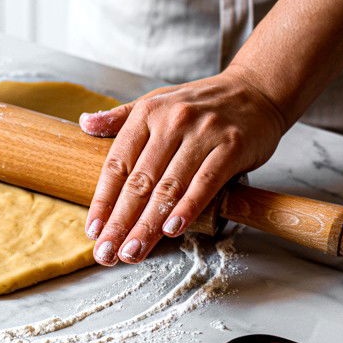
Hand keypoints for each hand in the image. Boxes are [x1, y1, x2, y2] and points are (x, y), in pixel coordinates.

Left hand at [80, 69, 287, 264]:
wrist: (257, 90)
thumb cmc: (203, 104)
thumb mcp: (157, 101)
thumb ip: (120, 117)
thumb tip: (85, 123)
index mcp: (147, 114)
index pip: (117, 164)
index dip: (103, 201)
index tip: (94, 230)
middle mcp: (172, 122)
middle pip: (139, 182)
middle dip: (120, 222)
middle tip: (107, 252)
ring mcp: (202, 134)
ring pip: (168, 188)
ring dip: (147, 225)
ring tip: (132, 251)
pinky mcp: (231, 147)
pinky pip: (204, 184)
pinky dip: (187, 209)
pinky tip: (171, 230)